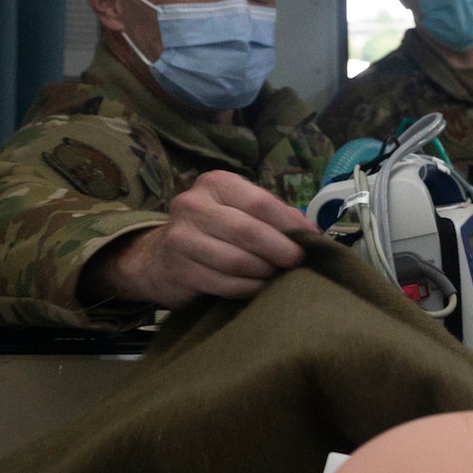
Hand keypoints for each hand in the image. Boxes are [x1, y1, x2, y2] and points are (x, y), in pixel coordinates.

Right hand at [87, 170, 311, 307]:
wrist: (159, 258)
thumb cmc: (214, 230)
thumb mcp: (241, 211)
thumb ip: (276, 216)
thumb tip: (313, 232)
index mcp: (216, 184)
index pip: (260, 202)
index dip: (290, 224)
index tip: (311, 241)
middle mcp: (194, 205)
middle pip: (248, 231)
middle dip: (280, 250)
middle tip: (297, 263)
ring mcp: (182, 237)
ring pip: (236, 260)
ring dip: (264, 272)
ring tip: (277, 276)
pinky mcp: (179, 269)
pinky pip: (225, 283)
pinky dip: (249, 288)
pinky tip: (258, 288)